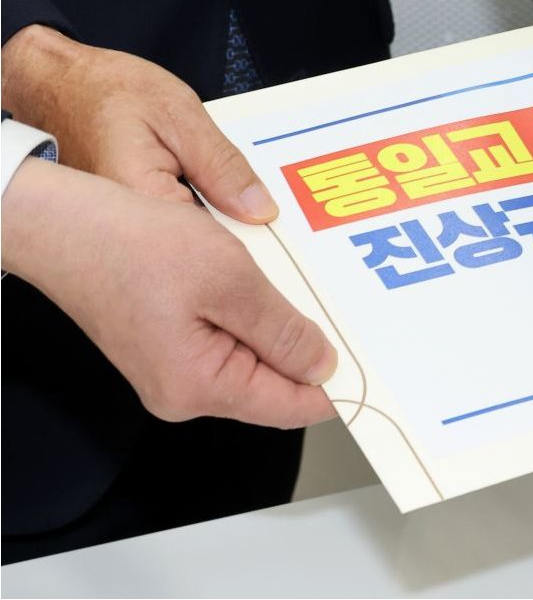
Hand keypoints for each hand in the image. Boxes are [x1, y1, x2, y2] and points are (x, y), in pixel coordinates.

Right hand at [1, 24, 277, 221]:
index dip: (251, 234)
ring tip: (203, 178)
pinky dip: (191, 208)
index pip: (215, 242)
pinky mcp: (127, 226)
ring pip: (189, 239)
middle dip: (233, 224)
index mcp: (144, 202)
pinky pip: (173, 226)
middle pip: (203, 248)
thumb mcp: (178, 115)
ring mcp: (125, 232)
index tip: (274, 224)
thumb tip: (258, 208)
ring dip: (211, 217)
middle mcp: (129, 230)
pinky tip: (188, 184)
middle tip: (243, 194)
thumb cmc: (102, 89)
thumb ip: (222, 165)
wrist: (53, 82)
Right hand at [2, 158, 336, 427]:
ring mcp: (172, 368)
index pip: (289, 407)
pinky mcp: (166, 342)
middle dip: (305, 347)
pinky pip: (226, 336)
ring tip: (287, 282)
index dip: (333, 387)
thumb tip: (321, 364)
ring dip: (276, 322)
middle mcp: (183, 390)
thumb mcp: (230, 280)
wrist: (64, 224)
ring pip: (251, 356)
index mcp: (199, 386)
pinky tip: (255, 278)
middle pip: (272, 384)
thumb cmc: (130, 246)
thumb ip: (281, 330)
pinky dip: (248, 310)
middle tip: (334, 305)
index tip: (369, 367)